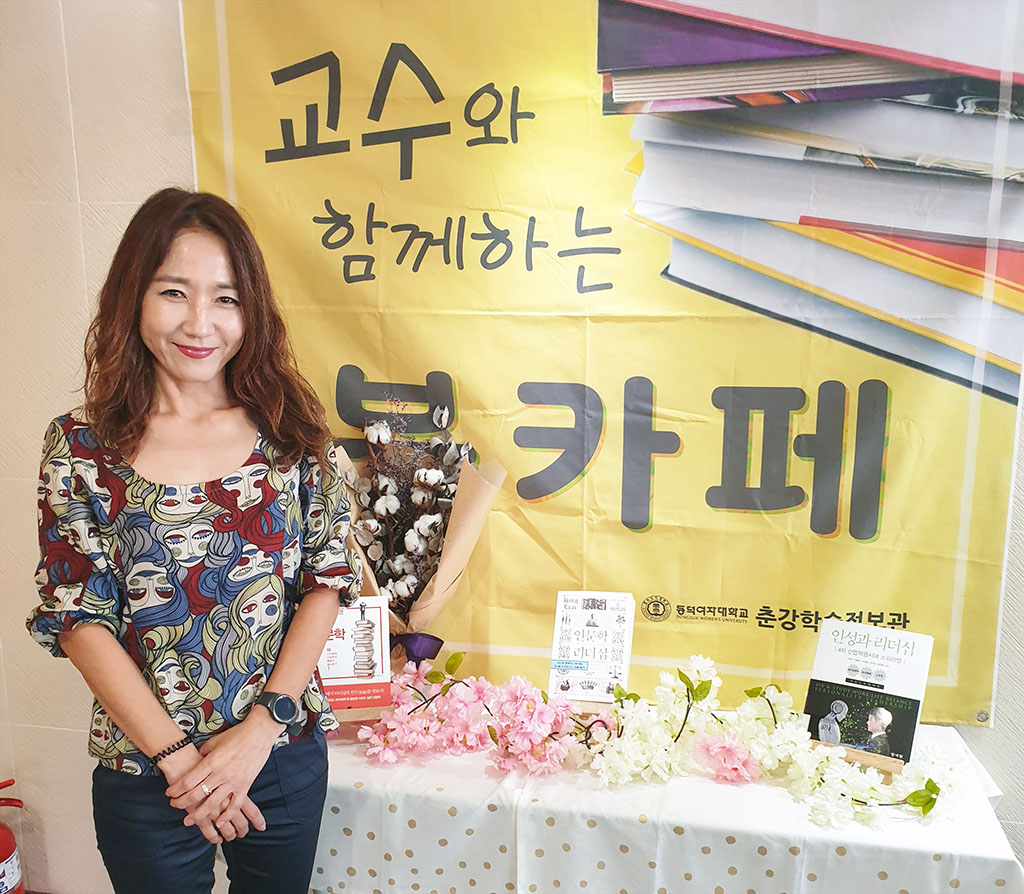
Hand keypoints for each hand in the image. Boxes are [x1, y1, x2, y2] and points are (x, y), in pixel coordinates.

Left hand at [164, 711, 281, 833]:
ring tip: (189, 820)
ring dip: (198, 814)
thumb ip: (203, 754)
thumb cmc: (236, 734)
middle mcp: (220, 774)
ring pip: (212, 804)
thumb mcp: (214, 742)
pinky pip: (235, 805)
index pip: (187, 782)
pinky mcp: (245, 785)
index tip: (169, 793)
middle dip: (181, 803)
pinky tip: (218, 822)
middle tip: (174, 805)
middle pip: (195, 795)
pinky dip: (226, 816)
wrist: (259, 732)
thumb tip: (195, 762)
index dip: (175, 790)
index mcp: (210, 762)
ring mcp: (233, 781)